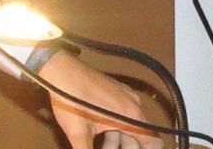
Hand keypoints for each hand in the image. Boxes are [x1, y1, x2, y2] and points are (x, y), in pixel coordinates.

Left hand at [37, 49, 165, 148]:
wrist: (60, 70)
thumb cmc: (70, 98)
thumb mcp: (79, 134)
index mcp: (131, 117)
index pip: (152, 143)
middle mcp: (133, 105)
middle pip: (139, 136)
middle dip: (126, 148)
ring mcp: (125, 96)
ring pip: (127, 126)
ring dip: (116, 141)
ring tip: (101, 147)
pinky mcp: (115, 91)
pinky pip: (121, 114)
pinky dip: (113, 128)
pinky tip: (98, 134)